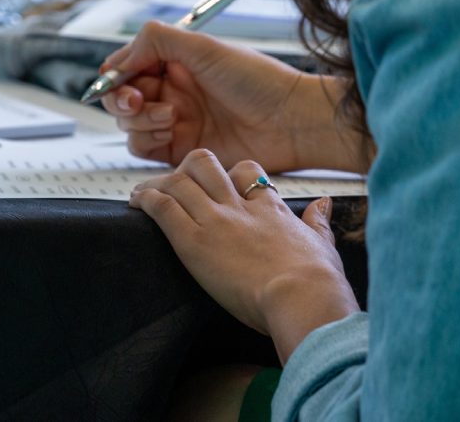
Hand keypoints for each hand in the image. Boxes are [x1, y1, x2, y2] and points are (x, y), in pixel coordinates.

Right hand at [100, 21, 362, 173]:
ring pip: (129, 124)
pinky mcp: (180, 152)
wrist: (290, 122)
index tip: (117, 78)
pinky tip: (172, 133)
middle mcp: (172, 91)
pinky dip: (147, 140)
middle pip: (121, 97)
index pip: (127, 66)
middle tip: (138, 101)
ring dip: (141, 119)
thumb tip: (120, 58)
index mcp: (176, 62)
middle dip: (123, 99)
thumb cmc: (258, 81)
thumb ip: (156, 40)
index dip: (117, 73)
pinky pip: (143, 148)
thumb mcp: (204, 47)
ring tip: (172, 116)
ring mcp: (175, 122)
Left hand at [131, 149, 359, 363]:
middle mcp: (238, 206)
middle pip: (205, 164)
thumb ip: (319, 222)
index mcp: (269, 207)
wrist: (301, 296)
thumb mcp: (322, 244)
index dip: (227, 173)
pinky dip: (145, 200)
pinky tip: (136, 203)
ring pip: (178, 181)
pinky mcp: (193, 241)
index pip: (244, 171)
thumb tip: (324, 204)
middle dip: (187, 169)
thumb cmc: (317, 280)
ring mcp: (215, 220)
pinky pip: (162, 208)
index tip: (217, 185)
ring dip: (157, 184)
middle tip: (175, 184)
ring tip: (142, 193)